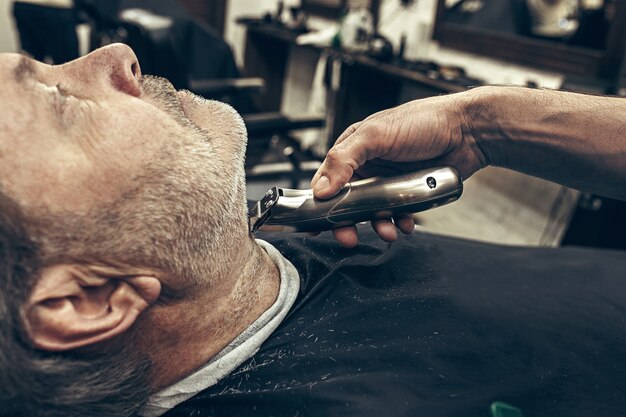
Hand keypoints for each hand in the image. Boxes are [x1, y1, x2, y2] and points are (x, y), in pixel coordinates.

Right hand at [311, 91, 486, 246]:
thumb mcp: (376, 135)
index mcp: (355, 148)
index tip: (316, 223)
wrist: (469, 131)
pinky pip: (398, 214)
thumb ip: (344, 159)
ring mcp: (389, 180)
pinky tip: (405, 224)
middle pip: (348, 202)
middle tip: (349, 236)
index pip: (327, 179)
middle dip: (347, 222)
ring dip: (377, 224)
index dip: (320, 202)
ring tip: (387, 230)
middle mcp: (369, 165)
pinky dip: (399, 222)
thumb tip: (321, 188)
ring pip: (373, 211)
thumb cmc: (424, 121)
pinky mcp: (409, 191)